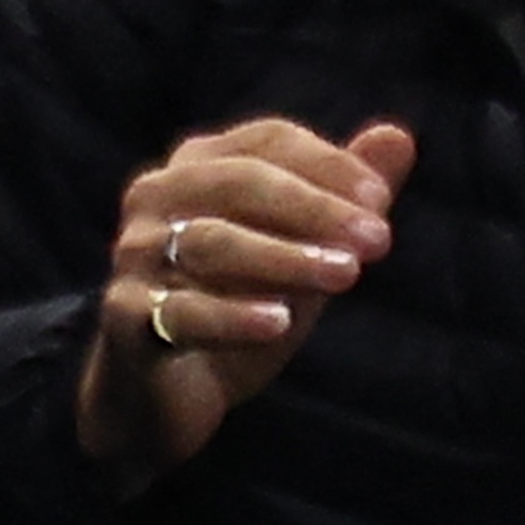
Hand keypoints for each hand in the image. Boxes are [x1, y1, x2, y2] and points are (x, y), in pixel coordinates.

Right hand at [74, 117, 416, 489]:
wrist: (167, 389)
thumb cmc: (238, 301)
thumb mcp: (300, 249)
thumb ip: (341, 196)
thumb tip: (397, 135)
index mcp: (198, 166)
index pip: (266, 141)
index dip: (327, 164)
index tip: (381, 201)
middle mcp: (156, 197)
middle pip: (238, 182)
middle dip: (314, 208)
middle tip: (379, 241)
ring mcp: (136, 256)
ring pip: (212, 242)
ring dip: (286, 257)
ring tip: (347, 276)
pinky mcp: (126, 316)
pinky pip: (181, 311)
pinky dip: (233, 315)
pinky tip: (279, 323)